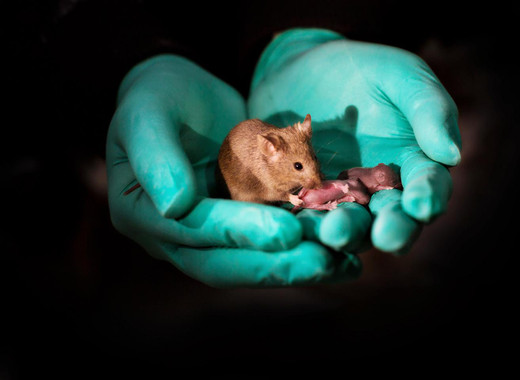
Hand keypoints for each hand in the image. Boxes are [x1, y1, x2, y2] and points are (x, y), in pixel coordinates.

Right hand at [106, 54, 360, 286]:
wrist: (181, 93)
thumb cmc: (157, 96)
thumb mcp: (146, 113)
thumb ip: (155, 156)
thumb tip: (174, 207)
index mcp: (140, 214)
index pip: (192, 231)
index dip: (238, 234)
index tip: (287, 232)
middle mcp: (172, 236)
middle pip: (223, 263)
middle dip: (275, 265)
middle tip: (325, 262)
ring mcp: (207, 234)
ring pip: (250, 260)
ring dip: (295, 264)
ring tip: (343, 263)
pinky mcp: (236, 222)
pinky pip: (268, 240)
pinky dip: (301, 246)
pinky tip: (339, 249)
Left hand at [248, 28, 460, 253]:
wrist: (302, 69)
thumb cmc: (361, 69)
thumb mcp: (400, 77)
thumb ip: (429, 109)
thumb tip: (452, 155)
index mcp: (415, 161)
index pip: (430, 185)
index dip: (429, 197)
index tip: (421, 205)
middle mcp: (383, 188)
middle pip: (394, 217)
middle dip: (392, 229)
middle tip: (385, 236)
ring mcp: (345, 197)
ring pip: (353, 225)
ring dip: (347, 233)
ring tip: (334, 231)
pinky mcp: (309, 199)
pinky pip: (310, 217)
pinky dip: (306, 225)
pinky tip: (299, 228)